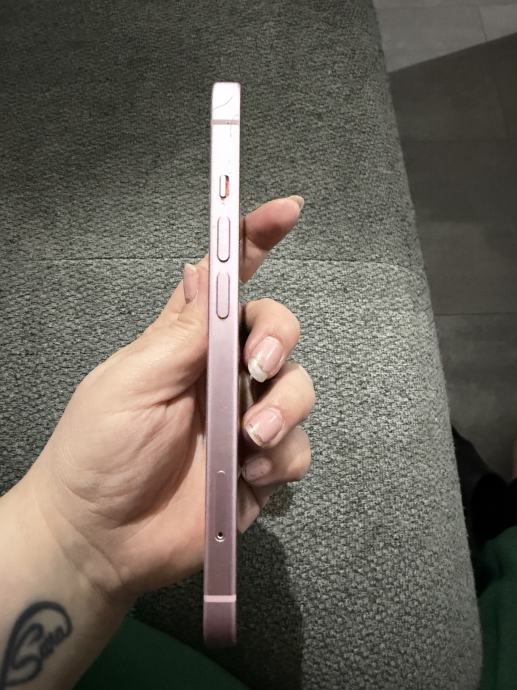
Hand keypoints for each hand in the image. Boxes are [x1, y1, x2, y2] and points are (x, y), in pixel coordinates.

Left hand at [23, 196, 315, 605]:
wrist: (101, 540)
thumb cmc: (99, 450)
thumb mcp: (133, 380)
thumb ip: (180, 330)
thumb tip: (203, 265)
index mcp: (187, 344)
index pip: (228, 284)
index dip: (256, 242)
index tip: (286, 212)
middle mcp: (222, 375)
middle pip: (278, 331)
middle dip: (278, 339)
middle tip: (257, 365)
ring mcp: (244, 421)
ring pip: (298, 390)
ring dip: (283, 409)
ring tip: (249, 439)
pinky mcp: (260, 467)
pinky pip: (297, 450)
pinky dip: (281, 458)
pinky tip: (248, 474)